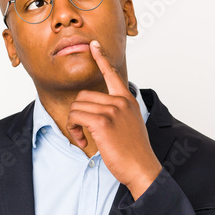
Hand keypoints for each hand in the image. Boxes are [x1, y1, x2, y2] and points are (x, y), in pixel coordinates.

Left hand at [66, 40, 161, 198]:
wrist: (142, 168)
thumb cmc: (135, 151)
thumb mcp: (131, 124)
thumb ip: (118, 112)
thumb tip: (98, 110)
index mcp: (127, 100)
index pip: (112, 74)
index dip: (101, 58)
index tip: (95, 46)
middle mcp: (120, 102)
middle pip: (83, 96)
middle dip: (77, 114)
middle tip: (82, 131)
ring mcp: (112, 111)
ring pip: (77, 106)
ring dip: (74, 124)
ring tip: (83, 138)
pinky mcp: (102, 122)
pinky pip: (75, 117)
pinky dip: (73, 130)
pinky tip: (82, 141)